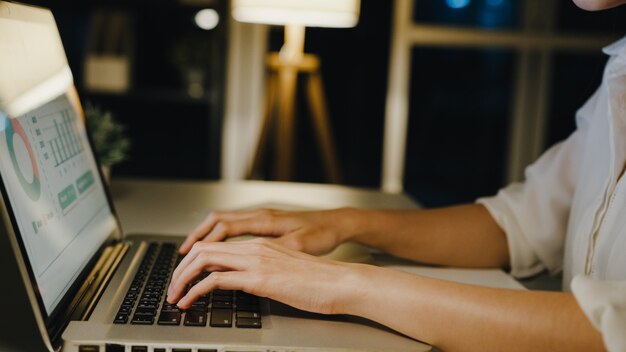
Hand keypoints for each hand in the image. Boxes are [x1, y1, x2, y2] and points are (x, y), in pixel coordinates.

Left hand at [166, 239, 365, 313]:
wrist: (341, 282)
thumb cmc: (320, 282)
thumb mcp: (285, 274)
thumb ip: (262, 274)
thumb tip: (243, 284)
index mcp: (260, 246)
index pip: (216, 245)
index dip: (193, 260)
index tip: (184, 276)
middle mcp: (255, 248)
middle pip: (203, 249)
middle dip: (181, 269)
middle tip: (172, 288)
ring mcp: (256, 260)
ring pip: (204, 259)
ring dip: (182, 278)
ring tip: (174, 296)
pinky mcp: (260, 277)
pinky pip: (216, 279)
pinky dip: (195, 290)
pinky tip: (189, 301)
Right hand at [179, 208, 360, 255]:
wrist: (337, 223)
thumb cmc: (322, 233)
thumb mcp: (299, 246)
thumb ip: (274, 251)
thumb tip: (251, 261)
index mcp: (263, 220)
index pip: (223, 228)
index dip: (203, 242)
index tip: (188, 257)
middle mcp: (259, 215)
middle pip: (217, 221)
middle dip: (196, 237)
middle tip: (182, 255)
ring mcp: (262, 217)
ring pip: (224, 222)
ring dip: (206, 235)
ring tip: (192, 251)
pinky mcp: (266, 223)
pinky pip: (235, 226)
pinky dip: (220, 236)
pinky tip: (219, 247)